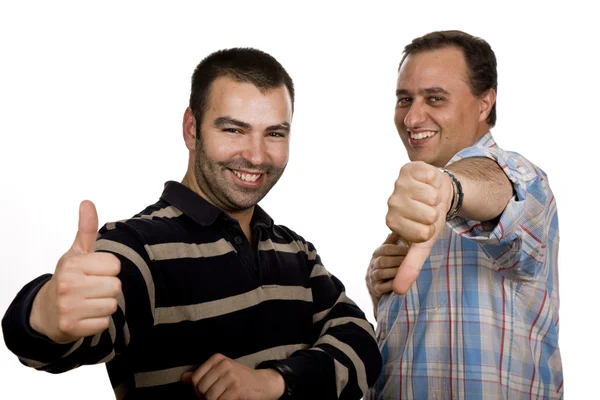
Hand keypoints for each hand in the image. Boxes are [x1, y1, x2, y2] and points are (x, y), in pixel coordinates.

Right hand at [29, 200, 121, 343]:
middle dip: (108, 288)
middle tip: (91, 289)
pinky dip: (98, 321)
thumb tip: (87, 202)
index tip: (94, 272)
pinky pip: (105, 323)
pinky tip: (84, 316)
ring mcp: (68, 307)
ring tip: (87, 302)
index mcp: (72, 264)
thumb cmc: (68, 279)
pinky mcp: (72, 328)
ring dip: (104, 305)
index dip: (109, 269)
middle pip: (116, 286)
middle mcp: (68, 285)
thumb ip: (87, 229)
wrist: (46, 312)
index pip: (115, 265)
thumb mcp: (76, 253)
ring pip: (112, 305)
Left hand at [182, 354, 284, 399]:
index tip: (206, 394)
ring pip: (209, 397)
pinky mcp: (237, 389)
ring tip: (223, 398)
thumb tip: (184, 378)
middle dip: (205, 398)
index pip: (196, 378)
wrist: (263, 383)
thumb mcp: (221, 372)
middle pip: (201, 388)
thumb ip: (203, 374)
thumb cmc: (240, 379)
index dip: (197, 391)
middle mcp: (224, 364)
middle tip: (217, 397)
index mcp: (218, 359)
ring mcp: (231, 376)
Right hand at [366, 233, 408, 305]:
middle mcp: (373, 264)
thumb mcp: (390, 251)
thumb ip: (394, 239)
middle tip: (412, 260)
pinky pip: (382, 286)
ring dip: (396, 271)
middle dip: (399, 260)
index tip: (410, 249)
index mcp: (378, 253)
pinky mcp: (376, 289)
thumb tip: (400, 226)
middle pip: (384, 260)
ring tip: (408, 270)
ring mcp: (373, 276)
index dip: (398, 249)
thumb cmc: (389, 265)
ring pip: (382, 272)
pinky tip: (402, 282)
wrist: (379, 286)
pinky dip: (392, 284)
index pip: (385, 248)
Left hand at [385, 162, 451, 293]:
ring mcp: (398, 184)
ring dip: (436, 199)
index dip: (431, 230)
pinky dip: (436, 183)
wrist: (438, 192)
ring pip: (430, 198)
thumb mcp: (423, 244)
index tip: (426, 226)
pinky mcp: (409, 168)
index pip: (422, 234)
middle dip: (435, 215)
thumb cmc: (429, 219)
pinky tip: (429, 184)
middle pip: (427, 216)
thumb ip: (410, 266)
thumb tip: (398, 292)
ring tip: (429, 198)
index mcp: (393, 222)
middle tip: (429, 211)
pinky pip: (431, 180)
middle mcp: (392, 203)